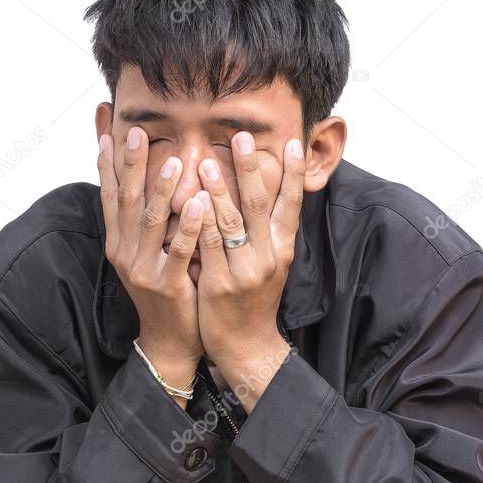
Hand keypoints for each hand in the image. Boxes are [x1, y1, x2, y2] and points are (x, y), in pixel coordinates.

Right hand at [97, 127, 205, 402]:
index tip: (107, 131)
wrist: (168, 339)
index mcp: (119, 242)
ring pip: (150, 222)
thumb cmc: (165, 289)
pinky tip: (198, 204)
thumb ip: (148, 221)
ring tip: (174, 161)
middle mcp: (124, 252)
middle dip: (130, 165)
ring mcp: (143, 268)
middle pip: (125, 200)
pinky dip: (187, 225)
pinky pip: (178, 250)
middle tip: (135, 132)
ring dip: (162, 190)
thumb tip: (149, 184)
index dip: (107, 164)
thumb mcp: (148, 253)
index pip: (109, 195)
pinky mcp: (166, 284)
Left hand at [194, 133, 304, 409]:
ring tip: (205, 161)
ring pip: (231, 223)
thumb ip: (269, 230)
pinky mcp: (219, 283)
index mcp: (283, 248)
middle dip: (251, 169)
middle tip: (243, 137)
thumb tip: (269, 191)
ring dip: (218, 190)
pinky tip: (189, 202)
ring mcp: (244, 270)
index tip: (293, 142)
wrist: (248, 345)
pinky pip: (207, 248)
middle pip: (260, 205)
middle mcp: (268, 256)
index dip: (293, 173)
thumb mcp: (272, 263)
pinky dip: (199, 224)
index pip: (291, 204)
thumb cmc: (256, 299)